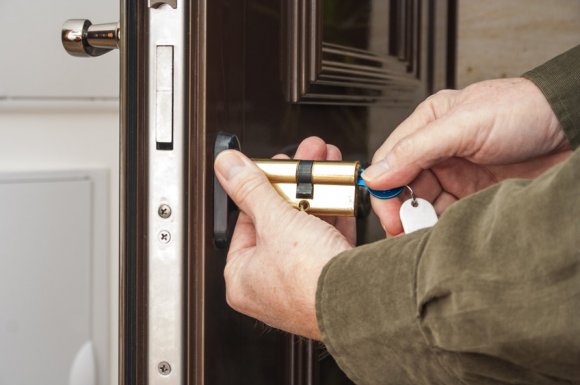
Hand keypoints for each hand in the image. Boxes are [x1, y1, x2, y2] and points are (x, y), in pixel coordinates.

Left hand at [214, 138, 352, 339]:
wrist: (357, 302)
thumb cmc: (308, 280)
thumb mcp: (275, 221)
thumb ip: (250, 188)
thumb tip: (227, 166)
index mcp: (242, 277)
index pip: (245, 221)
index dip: (260, 188)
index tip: (272, 167)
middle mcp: (269, 285)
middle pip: (278, 221)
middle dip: (294, 185)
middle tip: (302, 160)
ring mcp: (301, 284)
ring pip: (306, 228)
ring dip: (317, 195)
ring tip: (324, 169)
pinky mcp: (330, 281)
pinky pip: (328, 241)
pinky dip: (335, 216)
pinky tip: (340, 194)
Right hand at [362, 77, 571, 234]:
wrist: (572, 127)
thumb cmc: (524, 111)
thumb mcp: (463, 126)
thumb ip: (415, 150)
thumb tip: (375, 175)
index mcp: (428, 125)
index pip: (390, 160)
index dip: (384, 189)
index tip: (387, 214)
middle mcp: (439, 149)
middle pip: (405, 186)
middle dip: (402, 210)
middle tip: (405, 231)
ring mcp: (459, 173)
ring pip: (426, 203)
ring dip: (422, 221)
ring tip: (425, 234)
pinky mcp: (477, 193)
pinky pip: (450, 214)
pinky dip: (444, 226)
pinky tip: (444, 232)